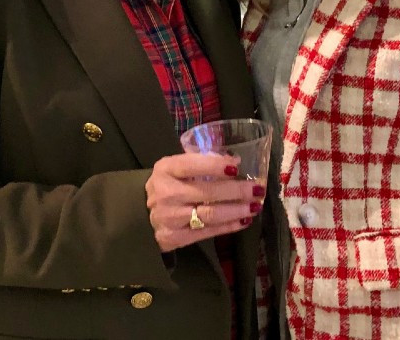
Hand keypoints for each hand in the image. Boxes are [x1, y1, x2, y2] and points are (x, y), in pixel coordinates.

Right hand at [145, 153, 263, 252]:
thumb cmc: (166, 186)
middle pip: (206, 192)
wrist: (141, 216)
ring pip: (209, 214)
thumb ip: (200, 162)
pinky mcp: (175, 238)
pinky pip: (207, 232)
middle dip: (236, 191)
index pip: (191, 165)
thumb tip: (235, 161)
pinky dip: (229, 226)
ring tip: (255, 206)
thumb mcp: (174, 168)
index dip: (215, 166)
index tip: (237, 167)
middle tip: (258, 188)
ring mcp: (170, 218)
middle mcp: (166, 193)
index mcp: (165, 170)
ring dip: (236, 210)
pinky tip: (244, 220)